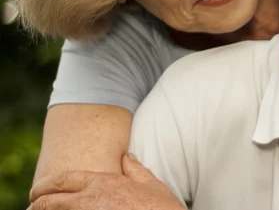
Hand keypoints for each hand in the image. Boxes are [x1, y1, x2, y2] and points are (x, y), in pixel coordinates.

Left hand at [29, 153, 185, 209]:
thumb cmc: (162, 208)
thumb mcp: (151, 184)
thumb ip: (135, 169)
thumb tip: (126, 156)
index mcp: (104, 183)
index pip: (62, 180)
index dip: (44, 185)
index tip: (37, 191)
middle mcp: (91, 200)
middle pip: (48, 201)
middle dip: (37, 203)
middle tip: (34, 206)